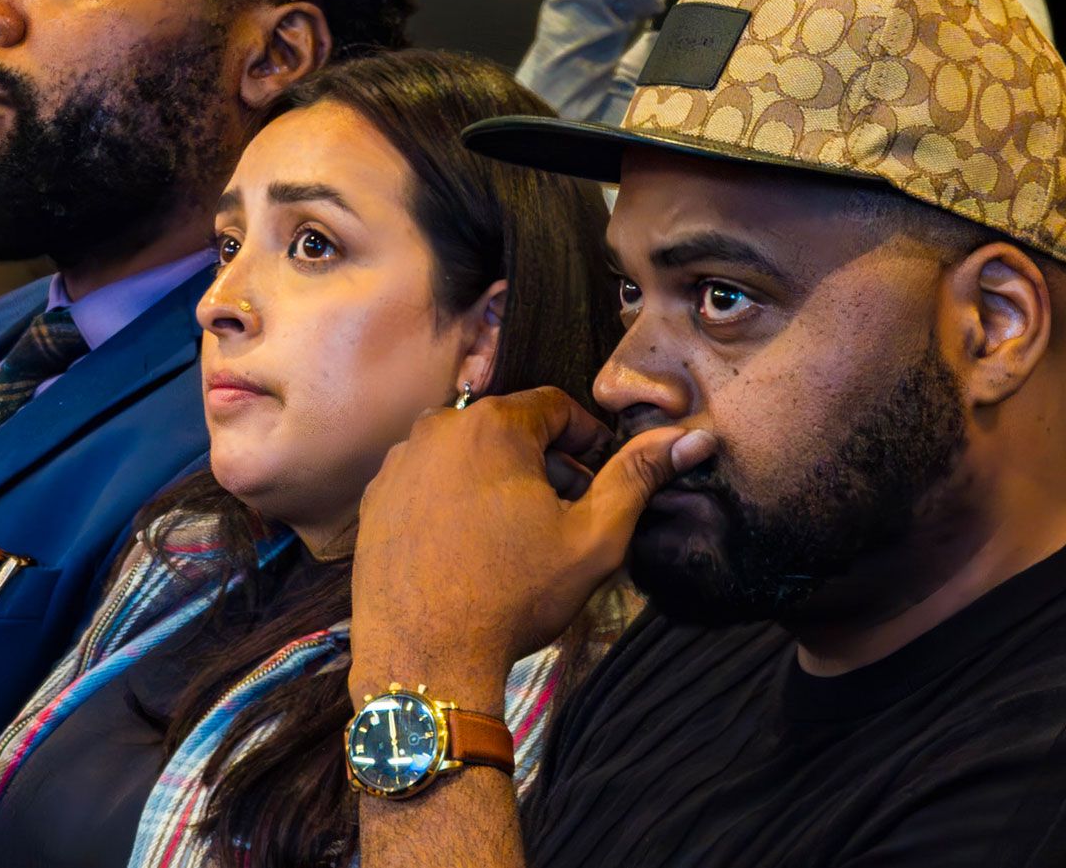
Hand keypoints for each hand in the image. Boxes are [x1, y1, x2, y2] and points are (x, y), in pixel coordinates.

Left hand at [347, 387, 714, 711]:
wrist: (425, 660)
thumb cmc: (515, 596)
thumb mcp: (595, 537)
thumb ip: (639, 476)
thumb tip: (691, 436)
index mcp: (492, 425)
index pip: (556, 405)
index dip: (587, 441)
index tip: (599, 481)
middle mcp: (436, 428)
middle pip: (508, 428)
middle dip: (543, 462)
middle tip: (564, 515)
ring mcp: (397, 464)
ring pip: (466, 454)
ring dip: (497, 480)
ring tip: (517, 536)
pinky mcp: (374, 500)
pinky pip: (427, 481)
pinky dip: (453, 500)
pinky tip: (469, 547)